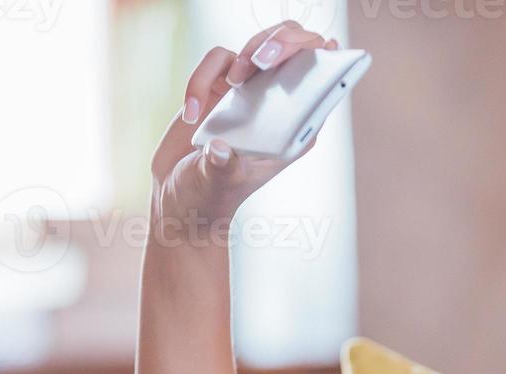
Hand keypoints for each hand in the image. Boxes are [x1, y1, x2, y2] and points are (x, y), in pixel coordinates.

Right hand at [148, 21, 337, 235]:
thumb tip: (220, 149)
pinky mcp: (218, 86)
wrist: (180, 198)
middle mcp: (276, 104)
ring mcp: (248, 92)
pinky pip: (217, 61)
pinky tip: (192, 116)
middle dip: (282, 43)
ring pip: (256, 45)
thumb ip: (223, 167)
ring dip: (242, 57)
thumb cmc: (212, 196)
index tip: (324, 48)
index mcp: (296, 128)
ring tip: (231, 84)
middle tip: (261, 58)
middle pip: (293, 49)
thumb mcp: (222, 184)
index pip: (321, 84)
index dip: (326, 60)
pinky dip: (199, 79)